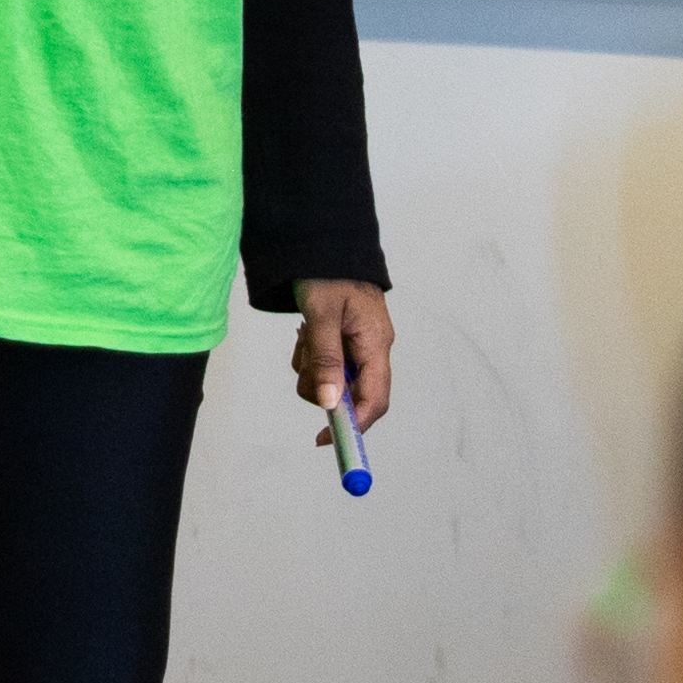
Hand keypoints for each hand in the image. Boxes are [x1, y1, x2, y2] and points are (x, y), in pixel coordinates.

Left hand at [295, 279, 394, 436]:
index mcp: (376, 343)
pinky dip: (311, 357)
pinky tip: (308, 333)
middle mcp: (372, 350)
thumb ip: (327, 359)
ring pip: (332, 382)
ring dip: (313, 368)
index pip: (376, 399)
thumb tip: (330, 403)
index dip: (355, 425)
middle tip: (307, 358)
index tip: (327, 439)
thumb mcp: (323, 315)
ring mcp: (358, 347)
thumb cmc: (328, 272)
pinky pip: (325, 367)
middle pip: (350, 394)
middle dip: (322, 385)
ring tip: (307, 335)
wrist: (324, 244)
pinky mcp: (344, 344)